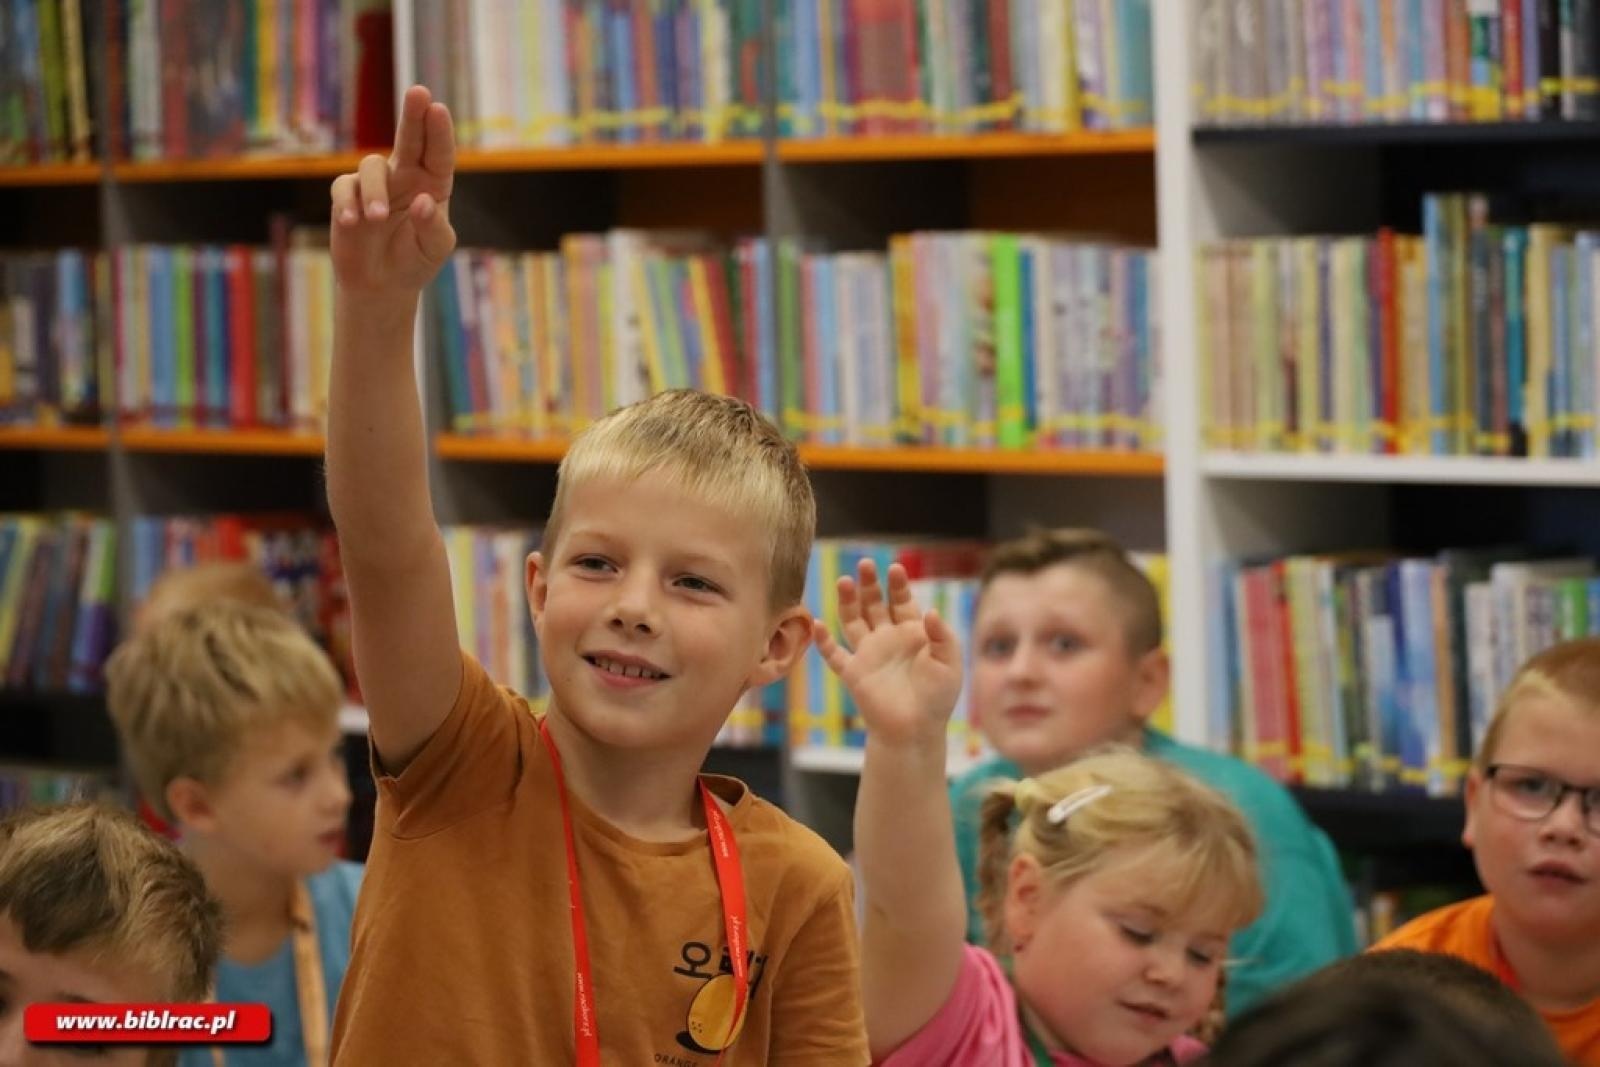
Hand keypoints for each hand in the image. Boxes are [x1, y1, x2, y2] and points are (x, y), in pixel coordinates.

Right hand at [330, 85, 456, 296]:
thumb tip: (423, 201)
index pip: (439, 153)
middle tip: (418, 93)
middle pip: (410, 138)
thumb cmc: (415, 261)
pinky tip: (353, 222)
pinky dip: (348, 203)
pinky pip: (344, 188)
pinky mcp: (347, 195)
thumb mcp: (434, 248)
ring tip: (377, 218)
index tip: (438, 108)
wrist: (381, 284)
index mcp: (433, 183)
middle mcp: (405, 175)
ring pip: (372, 166)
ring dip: (374, 191)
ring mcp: (375, 183)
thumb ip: (433, 226)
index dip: (439, 131)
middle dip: (413, 115)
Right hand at [813, 560, 962, 748]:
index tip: (895, 568)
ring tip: (844, 581)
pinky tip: (818, 624)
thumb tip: (931, 610)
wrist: (915, 731)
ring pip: (853, 621)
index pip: (902, 601)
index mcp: (912, 634)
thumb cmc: (937, 698)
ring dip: (847, 602)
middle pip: (874, 604)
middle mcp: (887, 639)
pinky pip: (834, 655)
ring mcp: (868, 654)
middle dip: (870, 584)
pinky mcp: (854, 673)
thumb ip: (943, 635)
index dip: (898, 585)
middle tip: (865, 564)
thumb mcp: (949, 662)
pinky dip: (824, 641)